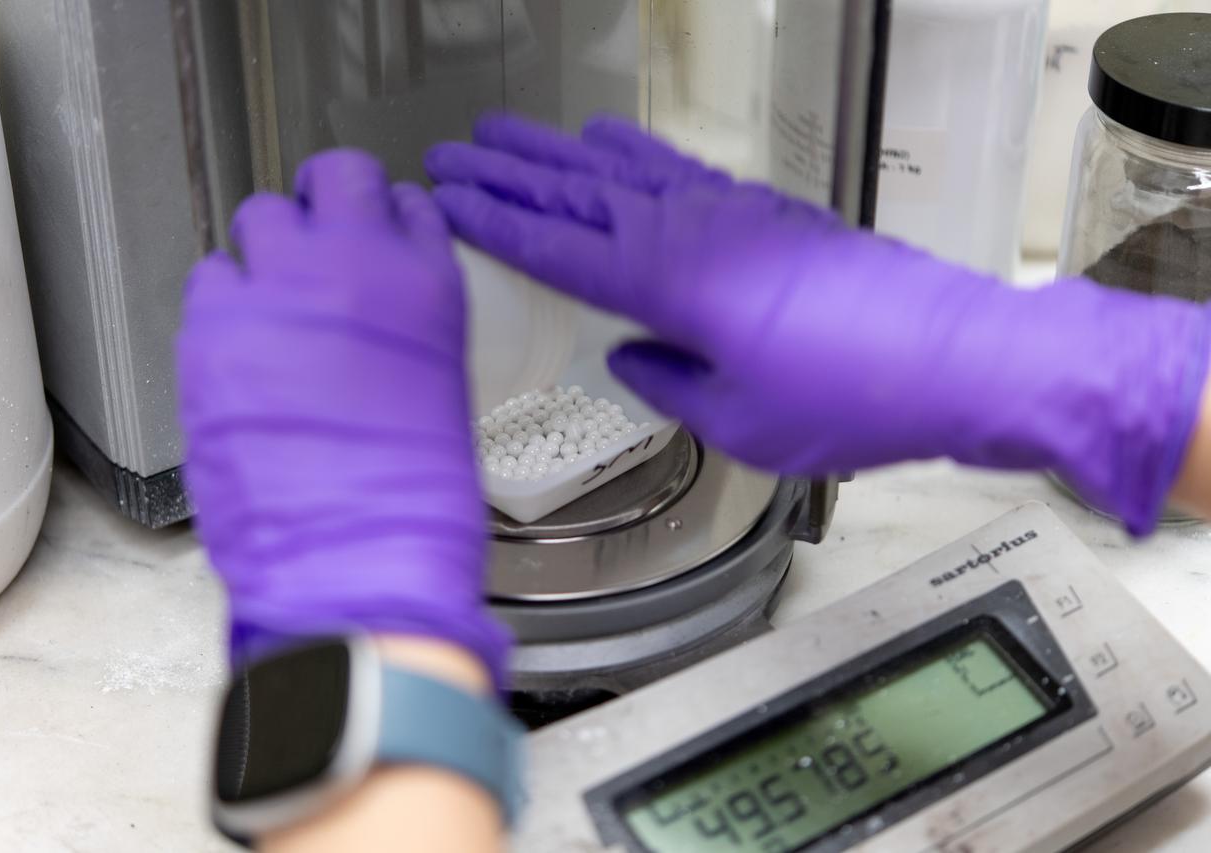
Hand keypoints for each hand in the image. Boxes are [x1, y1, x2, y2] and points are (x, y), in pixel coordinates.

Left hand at [178, 150, 507, 687]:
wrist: (359, 560)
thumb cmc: (414, 502)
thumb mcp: (440, 394)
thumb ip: (406, 330)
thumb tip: (371, 311)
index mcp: (430, 286)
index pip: (408, 204)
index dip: (386, 219)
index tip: (376, 234)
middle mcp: (359, 265)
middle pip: (336, 176)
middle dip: (327, 204)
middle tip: (319, 245)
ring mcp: (283, 290)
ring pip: (263, 215)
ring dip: (272, 249)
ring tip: (276, 303)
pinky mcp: (216, 328)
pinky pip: (211, 276)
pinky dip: (225, 302)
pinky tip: (241, 347)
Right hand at [426, 114, 1210, 534]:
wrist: (955, 358)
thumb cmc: (845, 401)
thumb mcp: (739, 423)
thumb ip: (671, 385)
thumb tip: (632, 358)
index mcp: (671, 285)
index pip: (560, 246)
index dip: (497, 222)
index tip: (446, 199)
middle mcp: (692, 232)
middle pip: (580, 193)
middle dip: (508, 174)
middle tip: (451, 153)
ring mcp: (731, 213)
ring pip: (623, 171)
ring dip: (557, 153)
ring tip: (505, 133)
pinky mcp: (765, 213)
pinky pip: (680, 171)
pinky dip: (635, 153)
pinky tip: (606, 141)